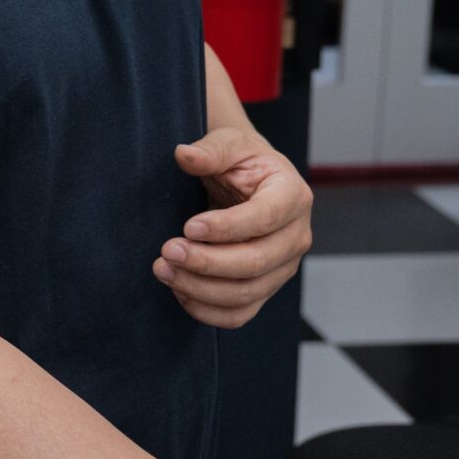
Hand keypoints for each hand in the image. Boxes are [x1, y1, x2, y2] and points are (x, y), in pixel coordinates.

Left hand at [154, 126, 312, 326]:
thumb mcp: (229, 144)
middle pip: (256, 262)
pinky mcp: (265, 288)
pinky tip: (179, 290)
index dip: (227, 228)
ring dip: (199, 288)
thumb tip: (184, 155)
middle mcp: (296, 236)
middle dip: (207, 262)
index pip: (265, 219)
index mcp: (293, 196)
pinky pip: (239, 314)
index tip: (188, 227)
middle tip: (167, 251)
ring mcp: (283, 267)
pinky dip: (207, 310)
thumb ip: (210, 150)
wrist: (248, 182)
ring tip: (163, 269)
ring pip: (245, 293)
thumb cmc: (241, 162)